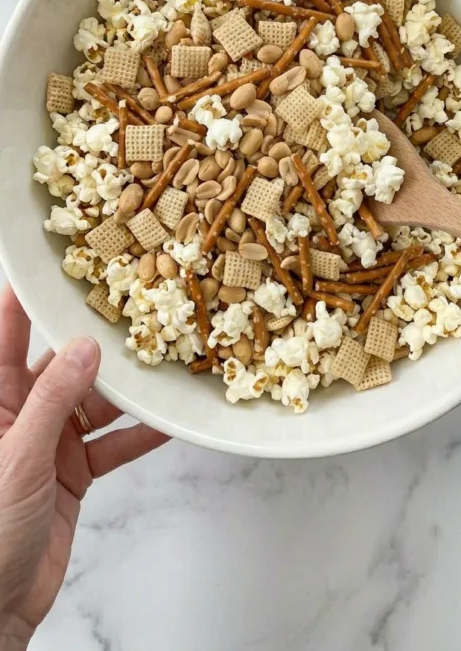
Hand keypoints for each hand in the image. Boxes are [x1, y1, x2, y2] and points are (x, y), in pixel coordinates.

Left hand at [0, 289, 168, 648]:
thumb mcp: (18, 456)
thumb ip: (53, 400)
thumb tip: (85, 348)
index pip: (7, 333)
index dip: (28, 297)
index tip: (56, 263)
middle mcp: (21, 413)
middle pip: (62, 364)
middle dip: (95, 341)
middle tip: (131, 307)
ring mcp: (48, 442)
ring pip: (94, 402)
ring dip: (126, 389)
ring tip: (161, 362)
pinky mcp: (72, 473)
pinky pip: (111, 444)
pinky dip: (139, 435)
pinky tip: (168, 423)